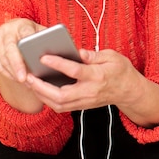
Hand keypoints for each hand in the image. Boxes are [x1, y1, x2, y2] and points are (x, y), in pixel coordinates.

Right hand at [0, 18, 43, 82]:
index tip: (32, 57)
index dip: (28, 44)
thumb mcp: (40, 31)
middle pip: (10, 50)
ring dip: (14, 73)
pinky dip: (7, 73)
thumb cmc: (32, 32)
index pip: (25, 33)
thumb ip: (48, 39)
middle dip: (17, 66)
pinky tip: (16, 79)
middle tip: (24, 79)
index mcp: (21, 24)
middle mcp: (6, 30)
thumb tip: (61, 48)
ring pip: (3, 59)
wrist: (14, 29)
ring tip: (25, 82)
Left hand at [26, 49, 158, 126]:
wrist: (129, 91)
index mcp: (98, 75)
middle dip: (42, 87)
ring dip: (42, 95)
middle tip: (29, 76)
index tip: (43, 57)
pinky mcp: (82, 105)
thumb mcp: (112, 56)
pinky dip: (47, 99)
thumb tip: (77, 51)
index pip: (75, 71)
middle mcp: (90, 91)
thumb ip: (93, 55)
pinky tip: (40, 89)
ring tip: (30, 82)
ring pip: (58, 104)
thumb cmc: (121, 70)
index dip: (58, 64)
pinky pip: (61, 107)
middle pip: (61, 95)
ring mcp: (85, 101)